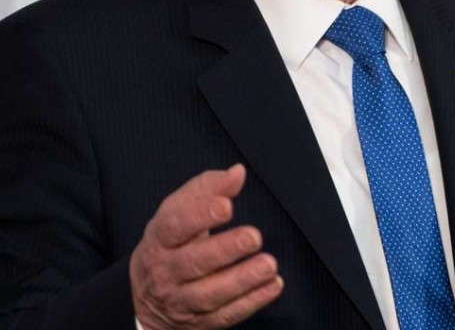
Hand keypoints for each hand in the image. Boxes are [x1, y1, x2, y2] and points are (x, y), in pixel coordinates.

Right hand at [129, 165, 283, 328]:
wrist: (148, 298)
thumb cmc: (171, 244)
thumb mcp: (177, 213)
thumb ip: (207, 189)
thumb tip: (237, 173)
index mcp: (159, 240)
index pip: (174, 226)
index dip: (200, 215)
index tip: (227, 205)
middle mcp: (166, 272)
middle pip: (193, 263)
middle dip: (225, 250)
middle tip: (254, 236)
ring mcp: (182, 300)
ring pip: (210, 294)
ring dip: (242, 280)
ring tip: (268, 264)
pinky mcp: (201, 321)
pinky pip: (226, 314)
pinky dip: (252, 302)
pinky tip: (273, 285)